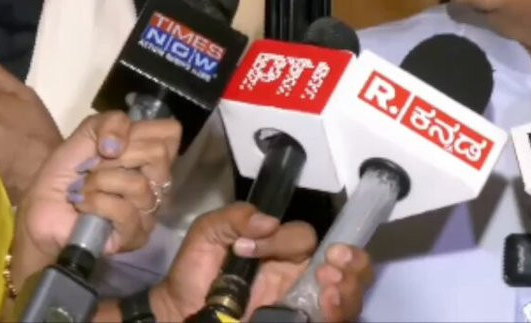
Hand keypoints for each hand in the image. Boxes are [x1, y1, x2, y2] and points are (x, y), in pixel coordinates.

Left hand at [10, 112, 180, 288]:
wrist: (42, 209)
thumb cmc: (67, 172)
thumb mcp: (87, 133)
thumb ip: (111, 122)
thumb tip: (116, 147)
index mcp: (150, 154)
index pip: (171, 131)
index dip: (138, 131)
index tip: (111, 145)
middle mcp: (158, 180)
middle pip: (158, 152)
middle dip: (116, 157)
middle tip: (94, 168)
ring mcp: (151, 209)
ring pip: (139, 184)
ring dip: (100, 182)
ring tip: (84, 189)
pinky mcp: (136, 234)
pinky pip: (126, 211)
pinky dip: (96, 203)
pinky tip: (83, 205)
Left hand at [149, 202, 373, 320]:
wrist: (179, 313)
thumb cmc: (195, 271)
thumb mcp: (208, 233)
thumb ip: (235, 218)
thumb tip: (268, 222)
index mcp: (283, 250)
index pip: (305, 238)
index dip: (286, 240)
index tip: (251, 248)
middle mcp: (302, 275)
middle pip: (346, 264)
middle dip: (351, 262)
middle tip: (331, 270)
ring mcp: (304, 304)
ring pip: (350, 294)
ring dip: (350, 289)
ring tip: (331, 291)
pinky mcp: (300, 322)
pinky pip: (335, 318)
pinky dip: (341, 312)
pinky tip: (329, 308)